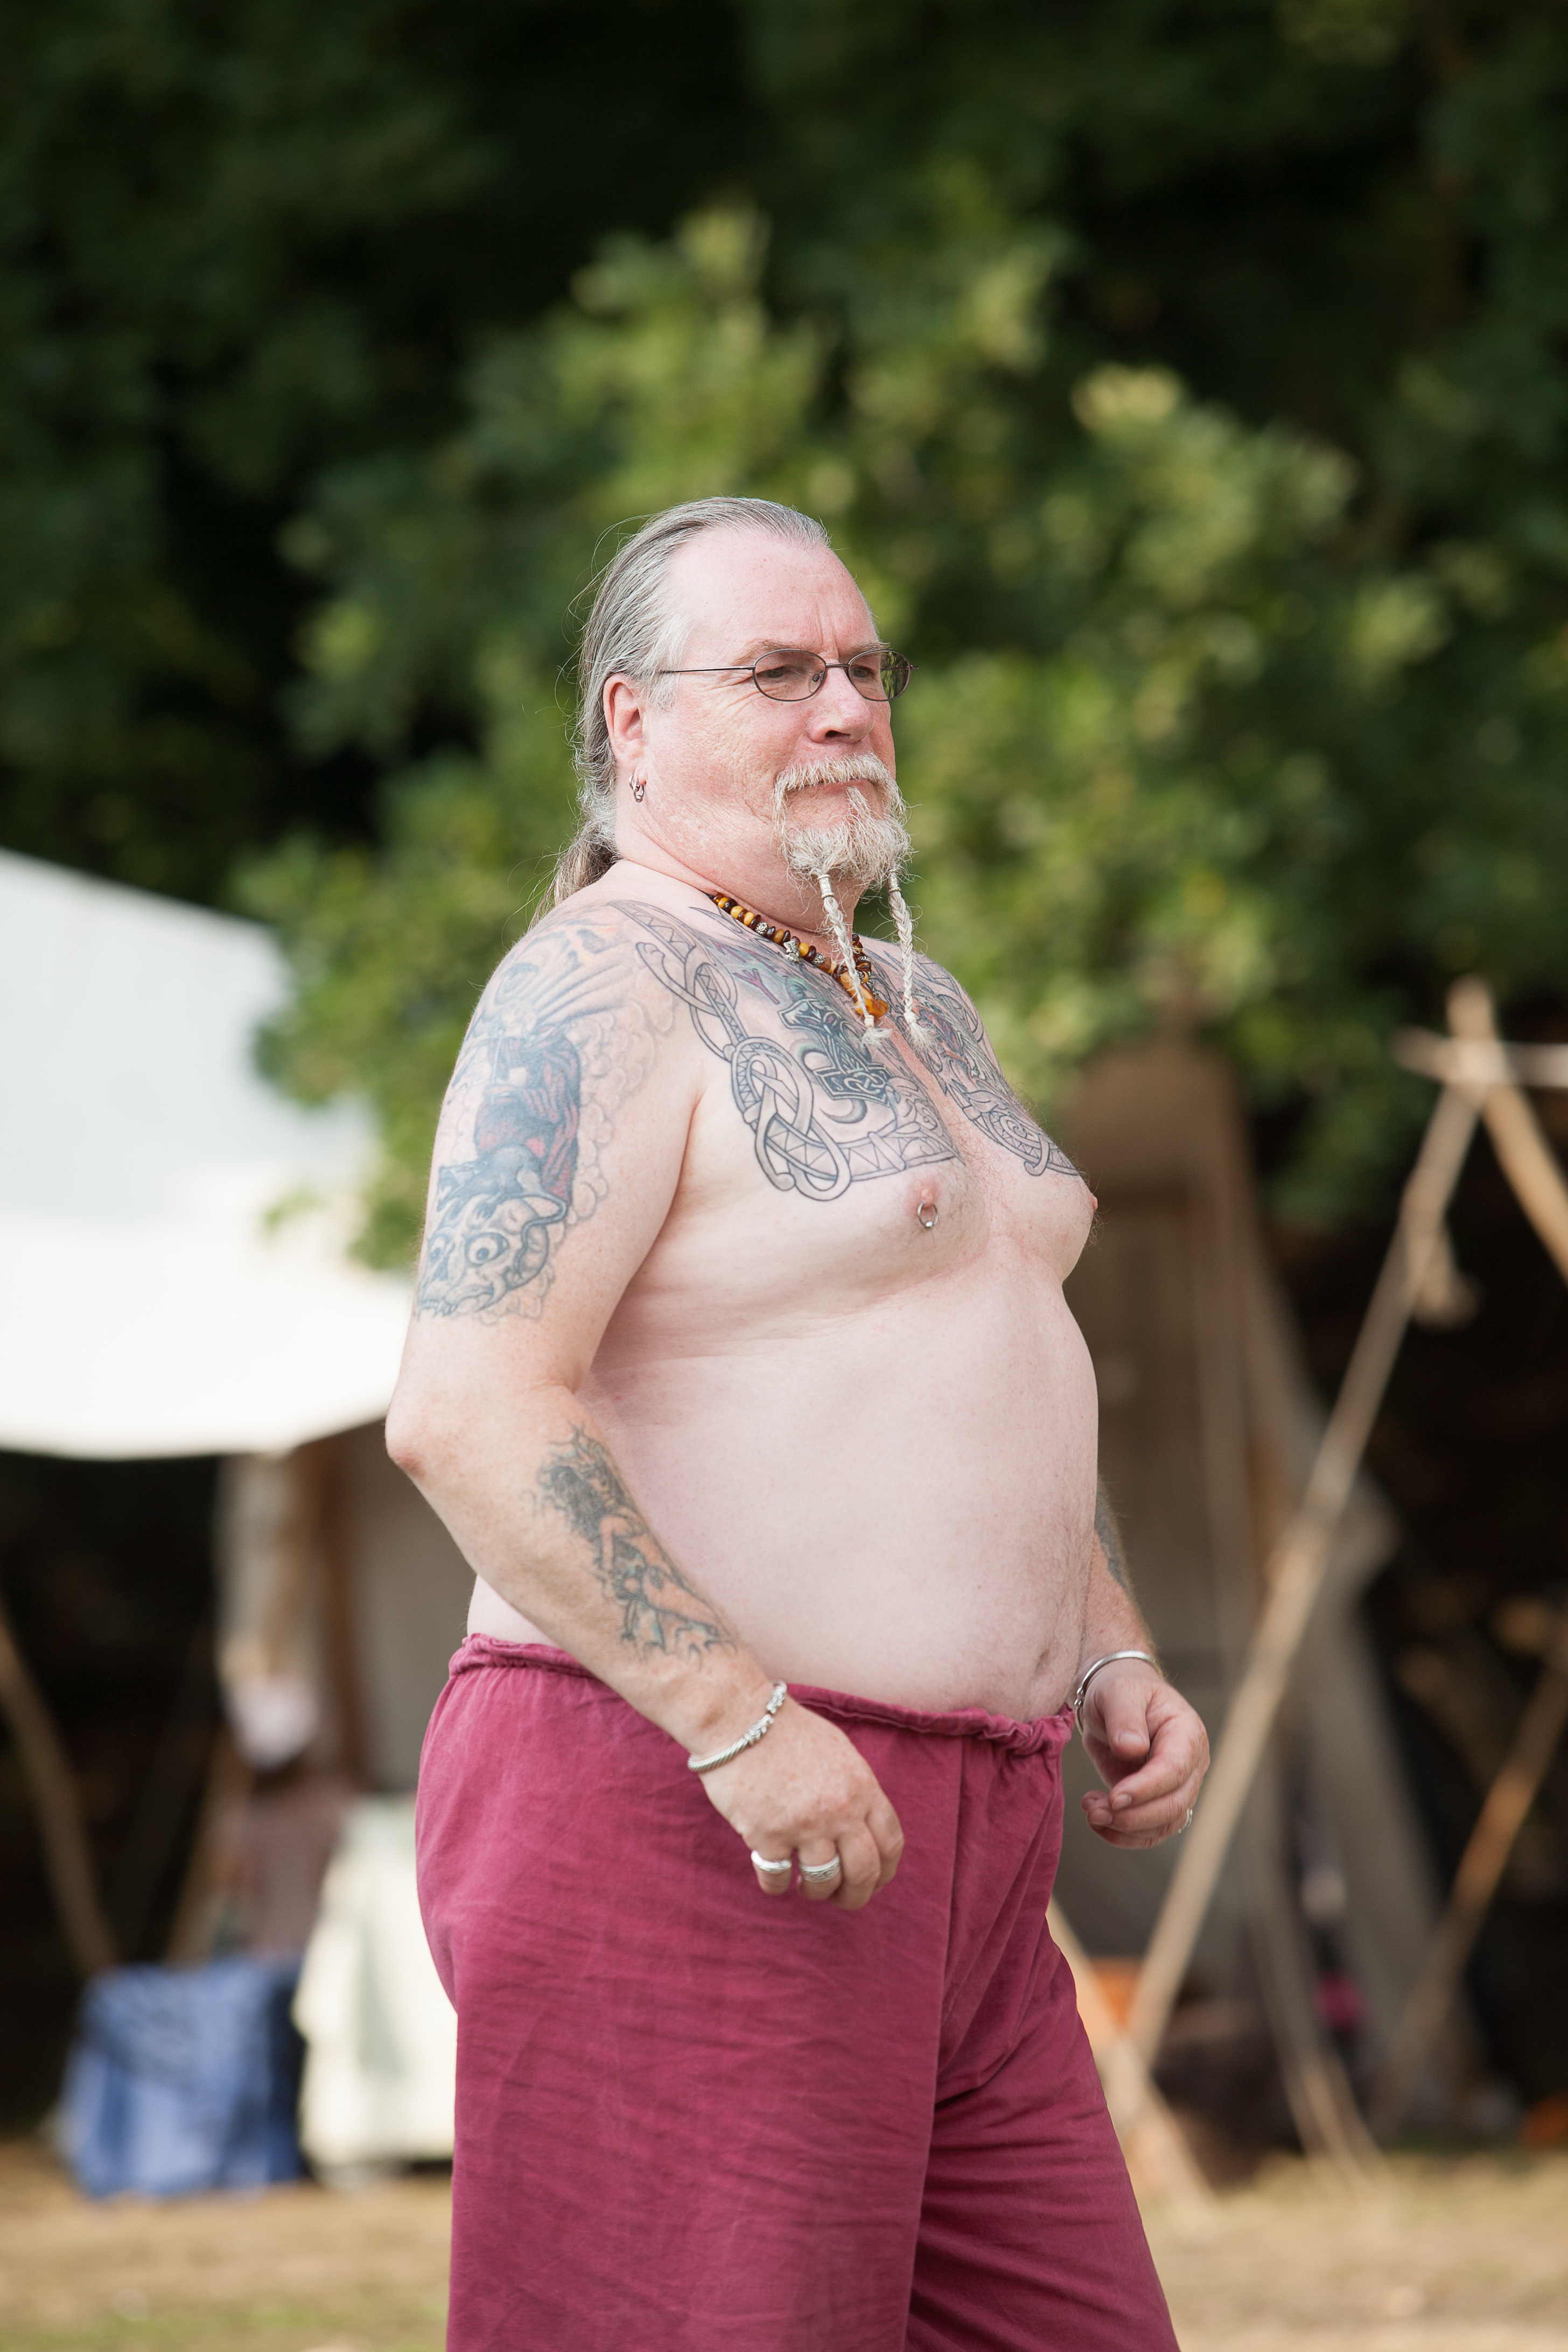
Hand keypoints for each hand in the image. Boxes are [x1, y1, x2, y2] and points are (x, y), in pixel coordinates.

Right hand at [696, 1698, 903, 1909]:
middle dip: (855, 1895)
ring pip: (823, 1882)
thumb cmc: (788, 1732)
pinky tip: (773, 1873)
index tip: (873, 1881)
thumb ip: (857, 1790)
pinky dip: (777, 1884)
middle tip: (841, 1899)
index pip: (891, 1843)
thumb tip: (865, 1827)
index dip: (885, 1871)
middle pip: (863, 1873)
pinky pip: (778, 1879)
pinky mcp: (767, 1836)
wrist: (739, 1719)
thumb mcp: (839, 1752)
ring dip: (816, 1891)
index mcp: (862, 1787)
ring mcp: (804, 1825)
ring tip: (805, 1885)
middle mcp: (840, 1810)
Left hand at [1079, 1662, 1207, 1848]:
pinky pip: (1151, 1830)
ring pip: (1164, 1824)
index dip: (1146, 1788)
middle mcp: (1190, 1764)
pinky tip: (1098, 1822)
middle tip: (1093, 1812)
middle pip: (1174, 1805)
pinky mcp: (1159, 1801)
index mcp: (1186, 1733)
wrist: (1115, 1699)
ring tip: (1091, 1813)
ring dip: (1127, 1829)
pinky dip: (1124, 1835)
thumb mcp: (1118, 1692)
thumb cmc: (1120, 1690)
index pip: (1174, 1770)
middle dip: (1133, 1816)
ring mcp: (1178, 1786)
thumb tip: (1133, 1749)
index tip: (1113, 1797)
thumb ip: (1125, 1717)